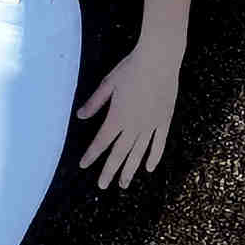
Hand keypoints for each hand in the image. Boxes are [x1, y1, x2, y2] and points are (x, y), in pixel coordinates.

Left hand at [74, 44, 182, 183]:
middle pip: (119, 153)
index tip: (84, 165)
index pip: (101, 142)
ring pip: (138, 153)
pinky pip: (159, 144)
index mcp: (117, 117)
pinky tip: (149, 168)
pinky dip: (154, 157)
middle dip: (110, 171)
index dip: (92, 154)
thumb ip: (95, 102)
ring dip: (130, 170)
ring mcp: (150, 125)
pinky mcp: (164, 120)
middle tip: (103, 185)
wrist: (159, 60)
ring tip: (124, 184)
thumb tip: (80, 116)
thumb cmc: (131, 68)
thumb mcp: (108, 83)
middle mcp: (133, 125)